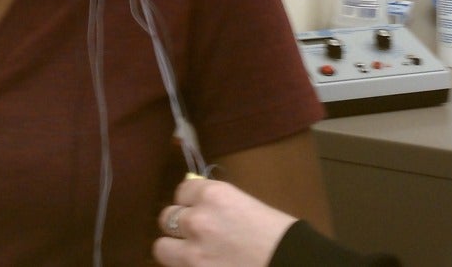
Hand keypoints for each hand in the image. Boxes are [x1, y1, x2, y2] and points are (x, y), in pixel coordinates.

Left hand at [151, 178, 298, 266]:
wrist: (290, 263)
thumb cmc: (279, 236)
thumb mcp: (248, 207)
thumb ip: (219, 204)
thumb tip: (198, 203)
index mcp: (214, 195)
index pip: (182, 191)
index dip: (190, 201)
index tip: (197, 207)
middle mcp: (197, 220)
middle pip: (167, 217)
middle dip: (179, 225)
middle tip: (194, 234)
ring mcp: (192, 253)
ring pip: (161, 248)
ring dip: (174, 249)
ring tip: (192, 254)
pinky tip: (203, 265)